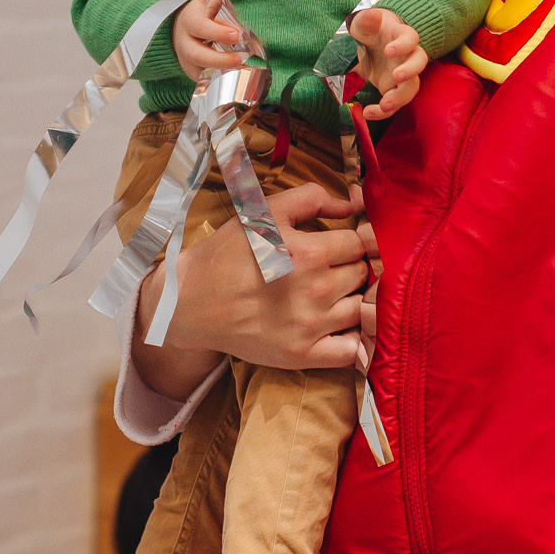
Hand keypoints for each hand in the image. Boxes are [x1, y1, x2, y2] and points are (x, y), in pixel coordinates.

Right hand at [128, 181, 374, 398]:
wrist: (190, 301)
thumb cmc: (228, 253)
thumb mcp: (265, 212)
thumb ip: (313, 198)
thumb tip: (354, 200)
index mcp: (310, 253)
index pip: (360, 243)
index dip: (353, 240)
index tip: (341, 244)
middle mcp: (315, 291)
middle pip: (364, 274)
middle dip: (354, 266)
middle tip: (334, 267)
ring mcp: (310, 327)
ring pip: (363, 309)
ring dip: (355, 298)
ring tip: (336, 293)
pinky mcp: (303, 355)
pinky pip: (351, 351)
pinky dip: (356, 339)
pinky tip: (343, 327)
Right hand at [172, 0, 246, 80]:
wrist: (180, 31)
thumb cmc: (200, 15)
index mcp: (190, 22)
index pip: (200, 27)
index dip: (217, 32)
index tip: (236, 34)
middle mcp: (185, 43)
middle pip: (197, 54)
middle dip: (219, 59)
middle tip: (240, 59)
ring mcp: (187, 60)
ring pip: (198, 71)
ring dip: (220, 73)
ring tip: (241, 71)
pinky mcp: (192, 73)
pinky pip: (202, 81)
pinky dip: (217, 82)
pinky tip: (234, 80)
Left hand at [350, 8, 427, 116]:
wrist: (366, 44)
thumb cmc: (368, 29)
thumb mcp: (362, 23)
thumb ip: (366, 20)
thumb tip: (372, 16)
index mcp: (401, 35)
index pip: (411, 38)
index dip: (404, 44)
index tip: (388, 50)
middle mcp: (407, 56)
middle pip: (419, 63)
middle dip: (410, 71)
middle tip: (397, 77)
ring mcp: (402, 74)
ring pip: (411, 88)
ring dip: (399, 98)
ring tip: (384, 105)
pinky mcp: (393, 89)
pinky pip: (394, 102)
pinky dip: (383, 111)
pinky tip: (367, 113)